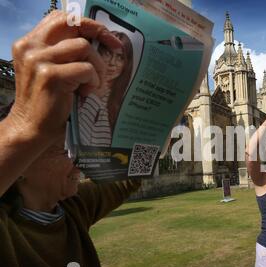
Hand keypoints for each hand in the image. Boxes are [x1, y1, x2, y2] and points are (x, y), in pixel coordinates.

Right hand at [9, 10, 121, 140]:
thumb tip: (98, 40)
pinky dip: (92, 81)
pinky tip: (85, 93)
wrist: (32, 127)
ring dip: (96, 67)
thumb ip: (64, 53)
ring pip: (83, 47)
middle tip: (115, 49)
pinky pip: (86, 69)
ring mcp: (39, 60)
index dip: (87, 24)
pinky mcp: (50, 75)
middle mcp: (31, 46)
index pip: (61, 19)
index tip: (107, 37)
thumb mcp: (52, 69)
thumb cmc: (49, 100)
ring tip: (90, 84)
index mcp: (30, 42)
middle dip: (99, 33)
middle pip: (73, 25)